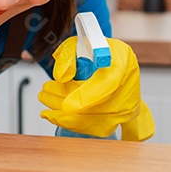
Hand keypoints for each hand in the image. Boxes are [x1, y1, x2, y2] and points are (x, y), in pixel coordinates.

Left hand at [39, 37, 154, 140]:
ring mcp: (124, 109)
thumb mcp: (82, 43)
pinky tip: (52, 114)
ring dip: (62, 115)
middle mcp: (127, 90)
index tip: (67, 106)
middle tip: (44, 92)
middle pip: (94, 107)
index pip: (107, 85)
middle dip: (63, 102)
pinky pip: (92, 128)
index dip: (86, 97)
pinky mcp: (118, 121)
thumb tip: (60, 77)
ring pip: (91, 121)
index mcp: (121, 64)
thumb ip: (68, 55)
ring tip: (45, 100)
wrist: (124, 69)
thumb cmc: (103, 54)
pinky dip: (70, 122)